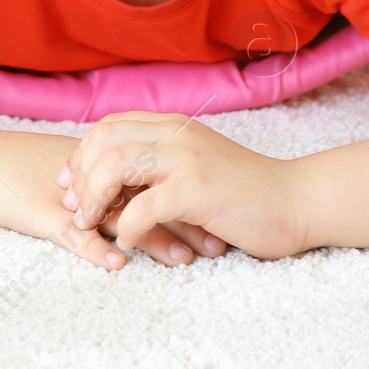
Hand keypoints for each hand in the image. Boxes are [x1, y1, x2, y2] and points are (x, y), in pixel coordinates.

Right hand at [0, 126, 229, 269]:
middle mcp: (92, 176)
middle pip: (147, 197)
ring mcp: (69, 197)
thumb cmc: (12, 165)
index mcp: (100, 161)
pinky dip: (95, 249)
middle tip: (218, 242)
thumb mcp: (63, 165)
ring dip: (153, 239)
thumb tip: (135, 190)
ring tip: (185, 260)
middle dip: (184, 220)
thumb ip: (98, 176)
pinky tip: (118, 264)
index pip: (152, 177)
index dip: (186, 195)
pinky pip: (73, 235)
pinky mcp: (42, 215)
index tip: (219, 214)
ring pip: (119, 217)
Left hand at [59, 111, 307, 260]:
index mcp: (173, 125)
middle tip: (75, 208)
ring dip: (95, 198)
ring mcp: (187, 159)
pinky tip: (128, 243)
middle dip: (80, 177)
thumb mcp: (196, 165)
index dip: (83, 153)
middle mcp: (176, 134)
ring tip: (92, 224)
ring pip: (116, 167)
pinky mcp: (198, 189)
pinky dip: (126, 227)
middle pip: (104, 143)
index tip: (71, 184)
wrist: (296, 201)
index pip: (109, 126)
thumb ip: (160, 164)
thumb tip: (113, 184)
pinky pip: (143, 207)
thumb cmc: (245, 193)